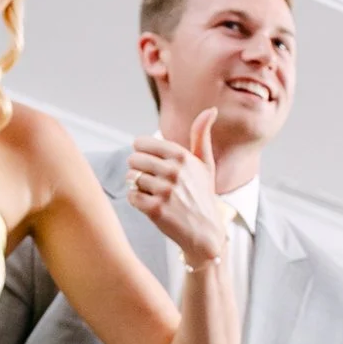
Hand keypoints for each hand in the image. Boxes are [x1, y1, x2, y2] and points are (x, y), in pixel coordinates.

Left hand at [128, 108, 232, 268]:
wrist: (206, 233)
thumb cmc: (203, 196)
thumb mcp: (205, 165)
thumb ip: (201, 136)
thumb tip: (211, 109)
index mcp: (182, 156)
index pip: (142, 144)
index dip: (143, 155)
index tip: (154, 166)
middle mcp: (174, 172)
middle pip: (133, 160)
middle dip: (139, 171)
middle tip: (154, 183)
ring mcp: (165, 191)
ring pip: (131, 179)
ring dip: (138, 187)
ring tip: (154, 195)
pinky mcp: (156, 210)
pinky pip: (131, 197)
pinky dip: (137, 202)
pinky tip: (151, 205)